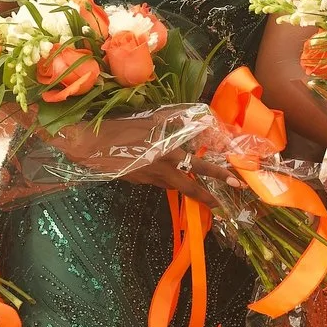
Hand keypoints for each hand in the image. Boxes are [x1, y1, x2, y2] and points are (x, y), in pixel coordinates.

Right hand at [42, 116, 212, 196]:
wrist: (90, 146)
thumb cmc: (119, 128)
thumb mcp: (149, 120)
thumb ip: (172, 122)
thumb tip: (193, 121)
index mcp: (168, 153)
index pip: (199, 166)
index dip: (219, 174)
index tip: (236, 182)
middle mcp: (161, 170)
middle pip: (189, 187)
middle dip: (208, 197)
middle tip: (222, 205)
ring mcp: (148, 179)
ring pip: (172, 184)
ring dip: (184, 185)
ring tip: (196, 186)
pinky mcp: (137, 182)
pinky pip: (157, 182)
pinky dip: (165, 178)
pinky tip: (163, 171)